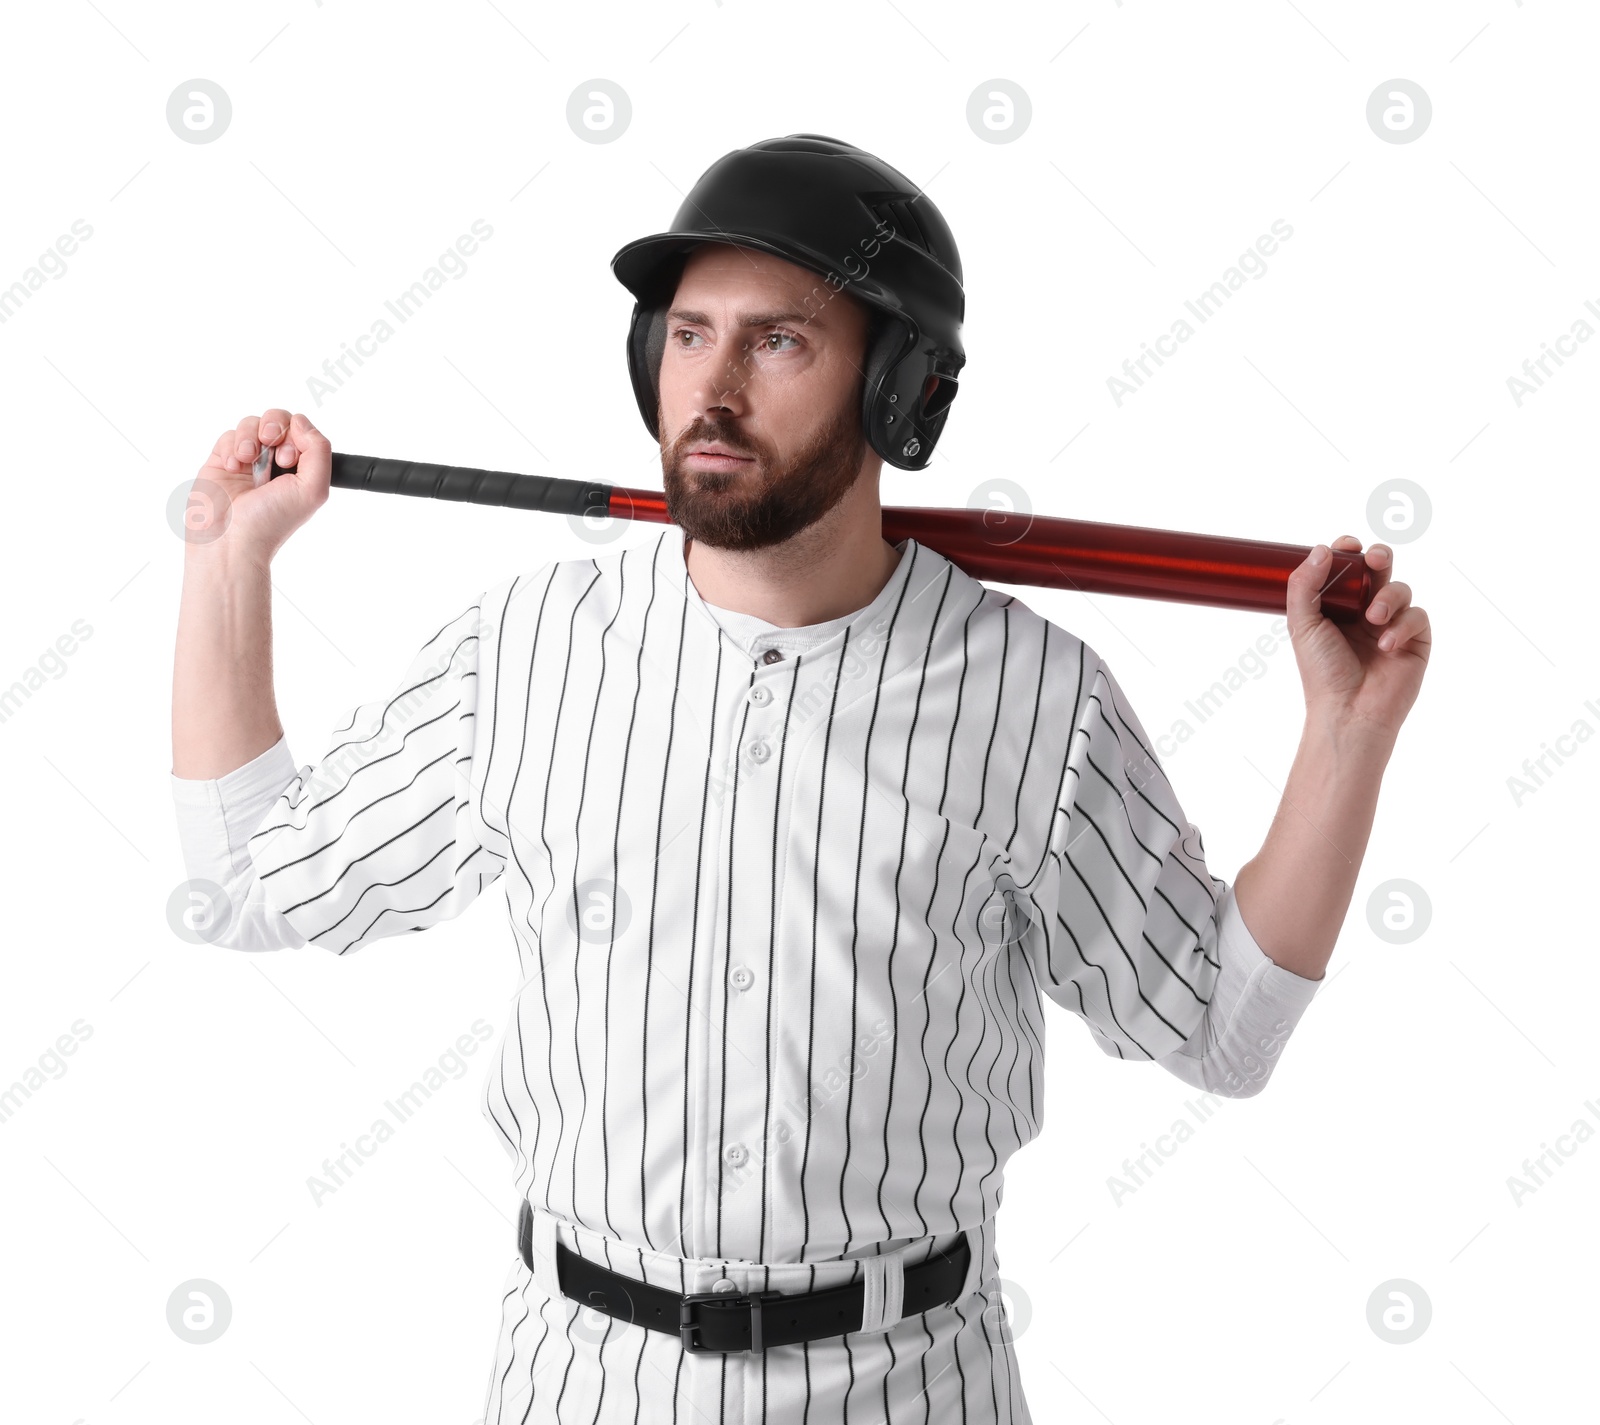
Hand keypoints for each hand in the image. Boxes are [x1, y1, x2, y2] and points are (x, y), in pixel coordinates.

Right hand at [186, 409, 330, 563]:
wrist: (231, 540)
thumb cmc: (271, 522)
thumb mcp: (313, 489)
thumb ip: (319, 451)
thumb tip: (300, 421)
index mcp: (299, 470)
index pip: (301, 431)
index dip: (296, 435)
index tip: (288, 460)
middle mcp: (274, 463)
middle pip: (277, 420)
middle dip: (274, 426)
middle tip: (270, 446)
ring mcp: (247, 461)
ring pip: (251, 424)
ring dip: (250, 437)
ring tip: (247, 460)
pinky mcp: (221, 462)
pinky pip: (227, 436)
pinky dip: (231, 447)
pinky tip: (233, 468)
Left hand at [1285, 535, 1430, 745]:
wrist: (1348, 711)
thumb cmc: (1321, 672)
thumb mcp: (1302, 624)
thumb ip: (1305, 585)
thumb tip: (1322, 549)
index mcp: (1337, 606)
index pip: (1346, 568)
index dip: (1348, 551)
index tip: (1347, 546)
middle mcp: (1365, 612)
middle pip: (1379, 569)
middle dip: (1379, 557)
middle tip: (1373, 559)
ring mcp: (1392, 625)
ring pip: (1400, 589)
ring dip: (1389, 597)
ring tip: (1374, 618)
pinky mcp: (1415, 641)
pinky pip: (1418, 616)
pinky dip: (1404, 625)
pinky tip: (1386, 644)